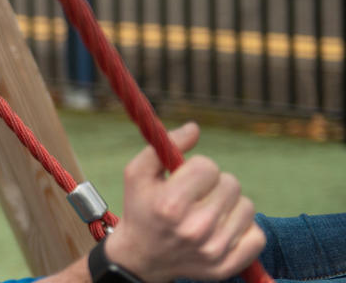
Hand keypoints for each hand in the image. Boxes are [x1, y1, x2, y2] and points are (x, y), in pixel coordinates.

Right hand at [105, 122, 264, 282]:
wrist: (140, 259)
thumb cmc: (140, 210)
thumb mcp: (137, 174)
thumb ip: (162, 146)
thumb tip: (195, 128)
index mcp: (170, 205)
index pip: (208, 166)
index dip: (196, 169)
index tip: (184, 179)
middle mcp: (194, 229)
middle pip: (231, 184)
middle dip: (214, 185)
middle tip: (196, 197)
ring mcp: (213, 249)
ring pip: (247, 207)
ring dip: (230, 206)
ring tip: (208, 214)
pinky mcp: (228, 265)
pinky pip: (257, 235)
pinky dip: (243, 229)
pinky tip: (222, 230)